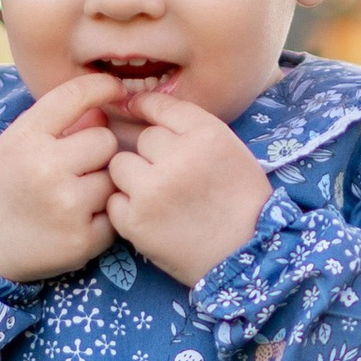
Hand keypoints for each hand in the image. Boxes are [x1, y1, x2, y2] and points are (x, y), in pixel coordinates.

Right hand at [0, 73, 122, 282]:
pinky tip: (78, 219)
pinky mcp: (83, 240)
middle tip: (77, 166)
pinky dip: (102, 217)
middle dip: (97, 151)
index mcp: (26, 138)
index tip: (113, 89)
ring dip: (101, 185)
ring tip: (74, 195)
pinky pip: (114, 214)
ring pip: (113, 178)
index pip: (74, 96)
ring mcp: (67, 206)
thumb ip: (58, 123)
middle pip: (106, 141)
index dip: (101, 87)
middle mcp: (46, 168)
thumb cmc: (2, 184)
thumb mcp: (16, 142)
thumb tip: (104, 108)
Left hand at [104, 92, 270, 286]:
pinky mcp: (136, 221)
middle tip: (171, 178)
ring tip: (156, 196)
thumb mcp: (231, 149)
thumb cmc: (243, 201)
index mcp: (206, 134)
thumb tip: (142, 104)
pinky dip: (126, 208)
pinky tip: (150, 217)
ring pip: (120, 164)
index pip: (160, 105)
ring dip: (133, 177)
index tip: (136, 109)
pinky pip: (114, 200)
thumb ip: (192, 127)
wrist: (246, 256)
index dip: (145, 107)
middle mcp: (178, 157)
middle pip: (143, 138)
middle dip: (152, 155)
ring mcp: (153, 190)